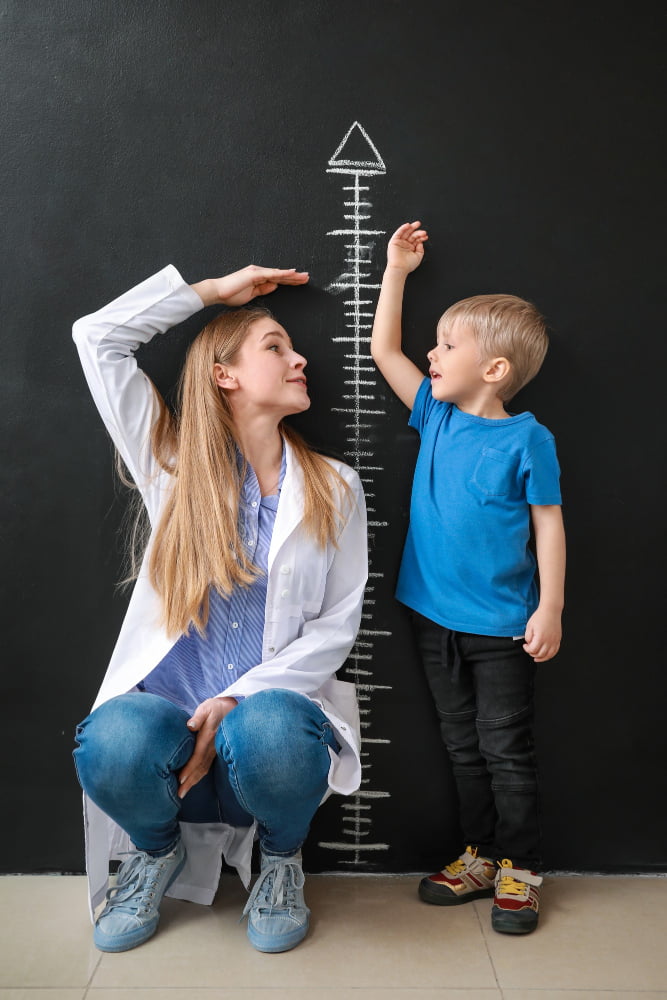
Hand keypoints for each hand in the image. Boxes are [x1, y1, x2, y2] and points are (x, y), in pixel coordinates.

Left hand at [177, 696, 237, 797]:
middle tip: (179, 794)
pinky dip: (199, 776)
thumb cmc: (216, 707)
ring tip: (183, 792)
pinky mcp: (215, 751)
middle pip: (200, 767)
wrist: (233, 708)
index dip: (189, 769)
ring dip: (194, 781)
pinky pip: (207, 766)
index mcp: (208, 737)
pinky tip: (193, 781)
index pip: (198, 756)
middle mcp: (212, 747)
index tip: (180, 779)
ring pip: (204, 769)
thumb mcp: (207, 708)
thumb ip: (198, 717)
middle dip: (190, 781)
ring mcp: (215, 750)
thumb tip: (190, 725)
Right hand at [192, 265, 308, 306]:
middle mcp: (259, 272)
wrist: (218, 292)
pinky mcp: (254, 274)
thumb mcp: (251, 295)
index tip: (300, 282)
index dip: (289, 281)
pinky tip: (292, 273)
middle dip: (295, 277)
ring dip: (292, 275)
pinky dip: (283, 273)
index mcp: (258, 278)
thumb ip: (263, 290)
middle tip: (307, 278)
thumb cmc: (231, 295)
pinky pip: (272, 274)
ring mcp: (257, 272)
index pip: (277, 280)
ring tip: (304, 276)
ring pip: (279, 273)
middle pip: (281, 275)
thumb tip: (275, 287)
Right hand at [386, 221, 427, 272]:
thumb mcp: (418, 256)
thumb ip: (420, 249)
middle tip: (422, 229)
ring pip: (405, 232)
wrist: (400, 269)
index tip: (425, 235)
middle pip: (412, 235)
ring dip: (411, 227)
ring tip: (417, 224)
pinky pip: (398, 233)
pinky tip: (407, 225)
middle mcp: (405, 245)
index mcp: (411, 248)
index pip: (416, 239)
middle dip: (417, 231)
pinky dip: (402, 228)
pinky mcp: (394, 242)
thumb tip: (420, 242)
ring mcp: (400, 243)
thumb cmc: (408, 265)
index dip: (421, 237)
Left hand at [523, 607, 561, 662]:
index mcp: (540, 637)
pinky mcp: (558, 640)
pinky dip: (550, 655)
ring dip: (541, 658)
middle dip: (532, 653)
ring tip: (536, 657)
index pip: (532, 650)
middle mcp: (549, 641)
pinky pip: (555, 651)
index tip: (525, 646)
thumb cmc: (540, 617)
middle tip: (529, 650)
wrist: (550, 610)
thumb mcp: (529, 626)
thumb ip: (528, 637)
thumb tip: (529, 644)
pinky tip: (545, 655)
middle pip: (540, 654)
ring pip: (548, 655)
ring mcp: (555, 641)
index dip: (527, 649)